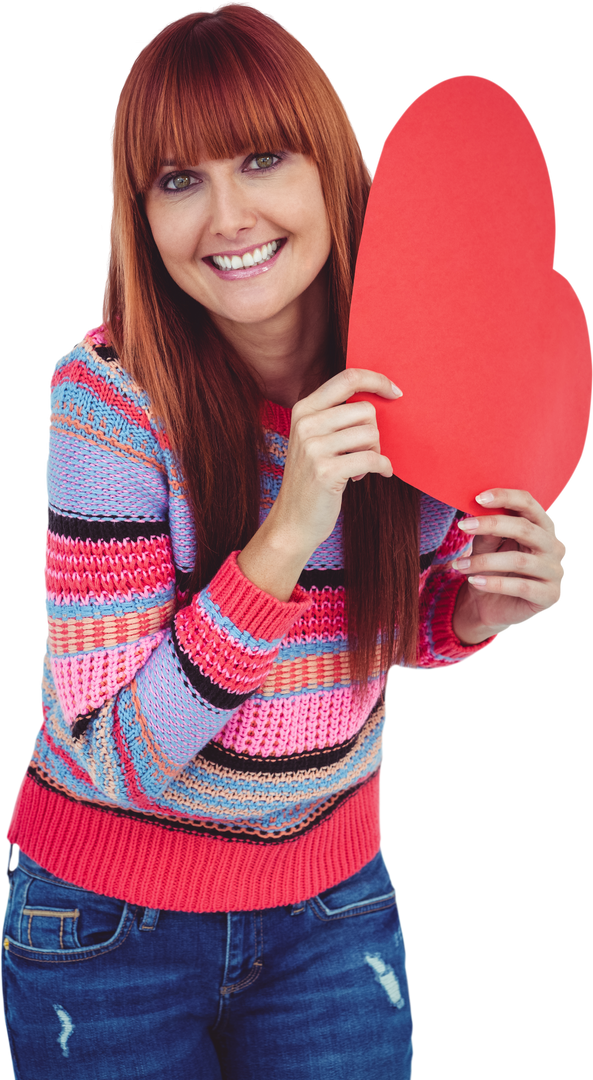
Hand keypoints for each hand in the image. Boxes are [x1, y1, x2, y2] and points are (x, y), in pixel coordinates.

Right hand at [270, 368, 400, 557]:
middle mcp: (305, 424)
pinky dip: (383, 467)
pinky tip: (379, 474)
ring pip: (371, 434)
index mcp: (303, 410)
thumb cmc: (312, 479)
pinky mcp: (326, 471)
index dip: (376, 380)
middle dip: (374, 432)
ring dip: (375, 451)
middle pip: (365, 410)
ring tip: (361, 466)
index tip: (395, 392)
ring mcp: (313, 448)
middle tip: (366, 451)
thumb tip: (379, 397)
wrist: (293, 521)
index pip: (347, 379)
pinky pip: (372, 458)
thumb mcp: (314, 440)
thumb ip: (336, 416)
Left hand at [452, 488, 567, 637]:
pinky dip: (494, 583)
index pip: (529, 503)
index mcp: (542, 527)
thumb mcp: (487, 546)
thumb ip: (489, 532)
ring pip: (519, 560)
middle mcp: (555, 546)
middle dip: (491, 525)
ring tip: (459, 565)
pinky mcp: (551, 596)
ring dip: (483, 561)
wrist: (491, 607)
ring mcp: (556, 572)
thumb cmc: (492, 570)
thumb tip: (482, 513)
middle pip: (525, 528)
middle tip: (462, 526)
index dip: (505, 497)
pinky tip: (473, 582)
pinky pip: (521, 587)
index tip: (478, 498)